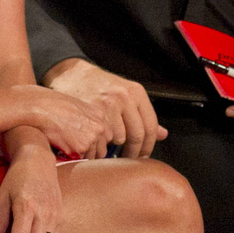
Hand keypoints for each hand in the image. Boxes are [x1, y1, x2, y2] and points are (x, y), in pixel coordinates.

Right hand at [18, 84, 112, 158]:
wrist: (40, 106)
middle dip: (91, 152)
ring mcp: (92, 138)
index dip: (96, 142)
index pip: (107, 136)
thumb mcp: (76, 107)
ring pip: (91, 157)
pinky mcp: (81, 148)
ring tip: (66, 147)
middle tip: (75, 149)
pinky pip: (79, 159)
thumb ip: (86, 119)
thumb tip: (86, 132)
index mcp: (100, 115)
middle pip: (102, 149)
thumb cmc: (52, 105)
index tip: (85, 143)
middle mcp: (99, 127)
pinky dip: (70, 157)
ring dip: (80, 156)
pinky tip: (61, 148)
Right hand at [43, 59, 168, 157]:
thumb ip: (142, 115)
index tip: (143, 156)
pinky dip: (99, 144)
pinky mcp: (91, 112)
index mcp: (135, 92)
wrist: (70, 74)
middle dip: (134, 152)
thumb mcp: (124, 94)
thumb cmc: (98, 86)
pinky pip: (101, 138)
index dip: (148, 146)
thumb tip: (163, 135)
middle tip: (128, 159)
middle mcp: (124, 97)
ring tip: (106, 144)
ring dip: (114, 147)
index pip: (150, 126)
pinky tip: (95, 141)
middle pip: (137, 135)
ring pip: (118, 139)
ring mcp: (108, 104)